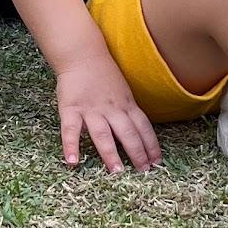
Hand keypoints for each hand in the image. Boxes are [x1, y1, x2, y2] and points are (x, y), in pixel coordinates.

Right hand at [55, 51, 162, 175]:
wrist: (82, 54)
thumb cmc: (103, 75)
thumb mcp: (124, 92)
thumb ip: (128, 111)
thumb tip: (138, 134)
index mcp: (126, 105)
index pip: (143, 127)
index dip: (151, 145)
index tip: (157, 162)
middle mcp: (112, 109)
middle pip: (128, 133)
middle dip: (137, 153)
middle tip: (143, 172)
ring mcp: (91, 109)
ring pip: (103, 134)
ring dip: (110, 153)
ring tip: (116, 172)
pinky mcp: (70, 109)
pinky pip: (71, 130)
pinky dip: (71, 146)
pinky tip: (73, 162)